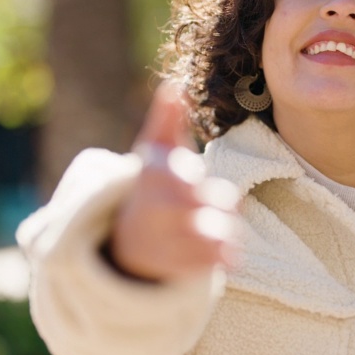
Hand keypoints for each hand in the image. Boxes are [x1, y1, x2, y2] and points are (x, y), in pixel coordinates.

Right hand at [109, 81, 239, 281]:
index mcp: (154, 179)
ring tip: (211, 228)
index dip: (205, 188)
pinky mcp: (180, 271)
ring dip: (225, 232)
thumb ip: (166, 121)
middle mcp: (158, 212)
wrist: (128, 243)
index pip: (195, 181)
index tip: (194, 188)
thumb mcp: (154, 153)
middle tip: (208, 208)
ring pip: (221, 236)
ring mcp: (168, 243)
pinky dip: (225, 256)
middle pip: (216, 206)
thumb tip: (173, 84)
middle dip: (220, 208)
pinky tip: (213, 249)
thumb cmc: (151, 189)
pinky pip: (220, 262)